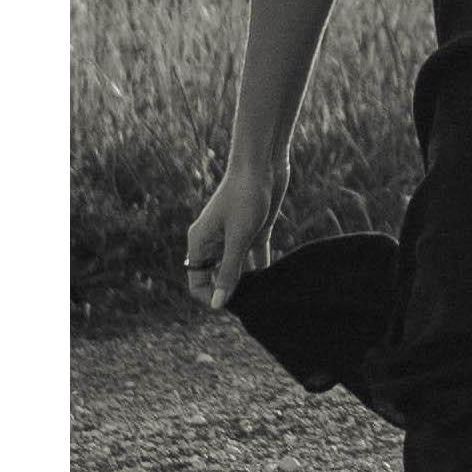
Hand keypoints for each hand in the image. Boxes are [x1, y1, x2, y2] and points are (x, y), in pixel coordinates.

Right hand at [183, 164, 283, 310]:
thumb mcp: (237, 238)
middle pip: (217, 276)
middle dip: (231, 291)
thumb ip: (228, 272)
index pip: (197, 281)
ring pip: (238, 268)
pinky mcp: (254, 231)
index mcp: (199, 242)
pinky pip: (255, 257)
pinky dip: (263, 267)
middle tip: (254, 304)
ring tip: (266, 296)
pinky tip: (275, 280)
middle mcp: (213, 242)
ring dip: (250, 281)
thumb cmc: (245, 197)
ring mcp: (233, 237)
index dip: (211, 295)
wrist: (262, 164)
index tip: (233, 306)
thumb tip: (217, 304)